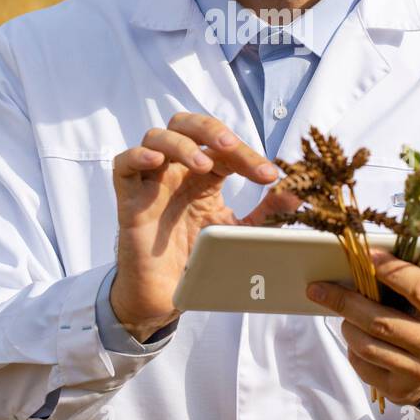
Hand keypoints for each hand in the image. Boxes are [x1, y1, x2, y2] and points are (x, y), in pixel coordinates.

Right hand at [109, 112, 299, 341]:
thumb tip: (296, 193)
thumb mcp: (238, 233)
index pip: (224, 148)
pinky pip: (123, 164)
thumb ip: (266, 213)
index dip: (247, 155)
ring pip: (157, 137)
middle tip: (231, 147)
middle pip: (186, 124)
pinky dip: (138, 156)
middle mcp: (177, 170)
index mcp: (203, 174)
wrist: (165, 294)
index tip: (270, 176)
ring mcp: (151, 181)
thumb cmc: (197, 257)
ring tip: (203, 166)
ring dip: (182, 145)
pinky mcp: (129, 198)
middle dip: (210, 130)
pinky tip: (156, 162)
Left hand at [307, 249, 419, 408]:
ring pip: (366, 345)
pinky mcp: (400, 392)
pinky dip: (352, 347)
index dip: (392, 271)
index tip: (366, 255)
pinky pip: (362, 366)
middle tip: (318, 288)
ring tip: (342, 312)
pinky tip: (357, 335)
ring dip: (346, 324)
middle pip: (382, 322)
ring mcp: (418, 373)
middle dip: (345, 302)